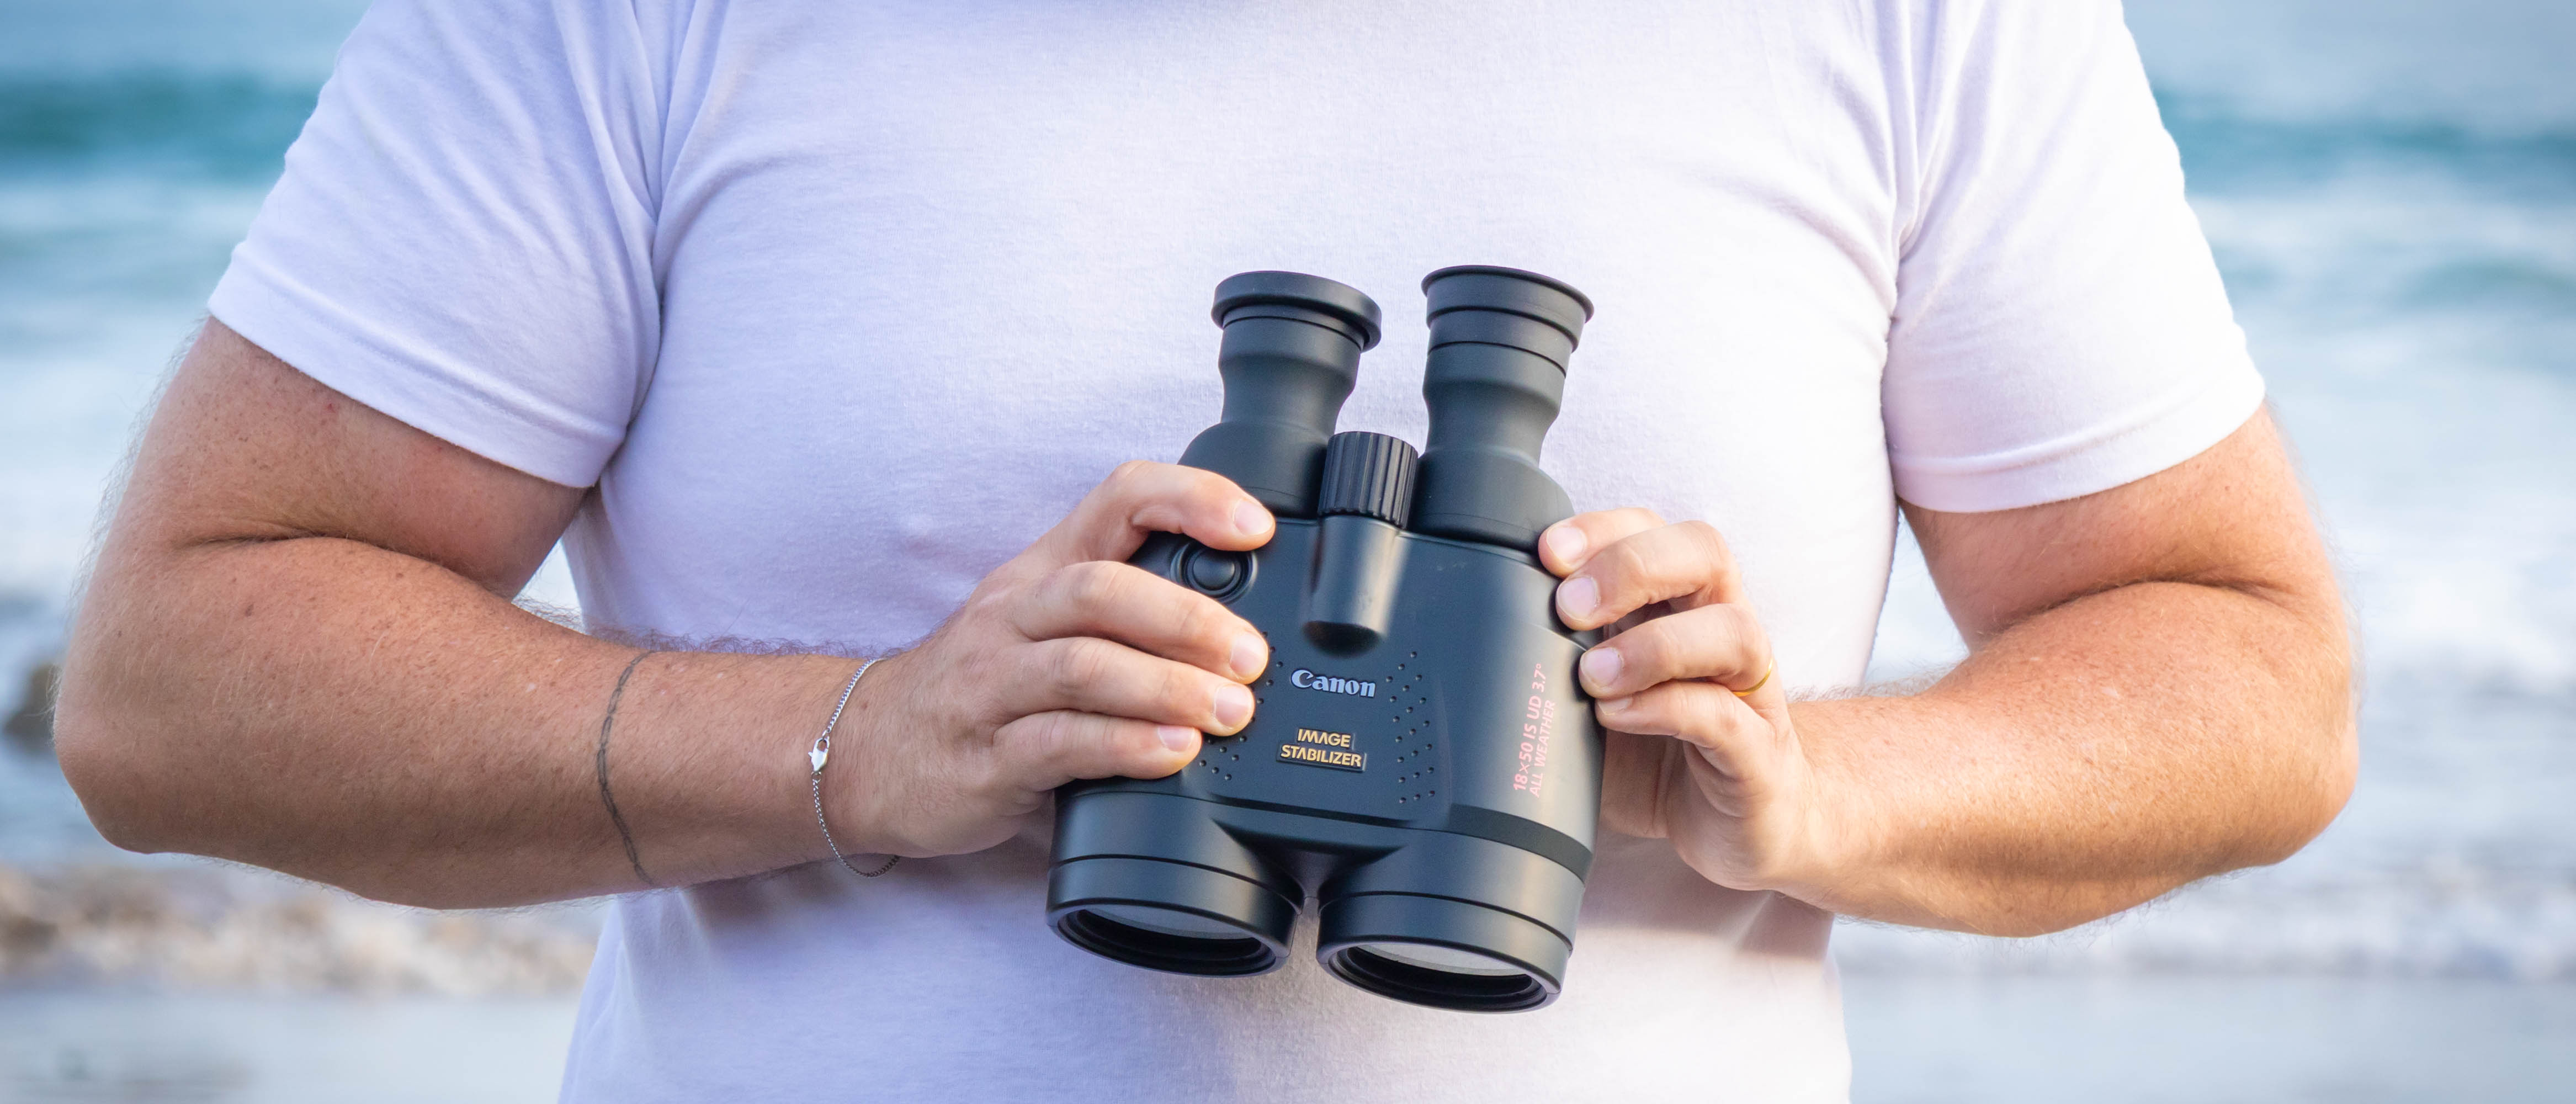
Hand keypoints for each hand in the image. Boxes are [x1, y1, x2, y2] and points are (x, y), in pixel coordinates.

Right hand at [829, 461, 1273, 857]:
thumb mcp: (1041, 627)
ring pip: (1083, 665)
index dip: (1190, 500)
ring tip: (1229, 710)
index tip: (1254, 527)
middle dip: (1188, 618)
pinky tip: (1172, 752)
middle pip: (1102, 588)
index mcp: (1042, 570)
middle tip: (1251, 657)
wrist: (865, 755)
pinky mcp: (986, 758)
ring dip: (1168, 686)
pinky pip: (1060, 743)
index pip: (1118, 498)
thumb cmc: (980, 687)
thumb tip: (1244, 628)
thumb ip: (1125, 616)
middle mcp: (1014, 616)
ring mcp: (993, 686)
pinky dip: (1126, 746)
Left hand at [1541, 509, 1834, 893]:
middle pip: (1705, 553)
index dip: (1603, 528)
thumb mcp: (1597, 695)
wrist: (1741, 825)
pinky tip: (1619, 716)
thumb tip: (1469, 641)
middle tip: (1567, 607)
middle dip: (1629, 566)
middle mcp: (1724, 632)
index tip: (1546, 552)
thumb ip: (1557, 661)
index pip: (1654, 529)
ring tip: (1592, 676)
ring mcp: (1750, 693)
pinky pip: (1726, 717)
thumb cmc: (1660, 751)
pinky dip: (1668, 709)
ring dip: (1652, 644)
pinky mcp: (1759, 756)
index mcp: (1681, 603)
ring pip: (1732, 630)